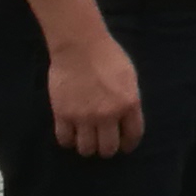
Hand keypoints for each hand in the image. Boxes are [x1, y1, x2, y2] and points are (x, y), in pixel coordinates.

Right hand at [50, 31, 144, 158]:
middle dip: (107, 149)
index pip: (133, 136)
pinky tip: (71, 134)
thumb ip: (129, 101)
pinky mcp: (63, 114)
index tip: (124, 146)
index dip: (128, 144)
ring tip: (86, 139)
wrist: (80, 46)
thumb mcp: (129, 78)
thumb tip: (126, 120)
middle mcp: (108, 115)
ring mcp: (84, 116)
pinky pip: (65, 140)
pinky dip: (68, 141)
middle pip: (108, 149)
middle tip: (103, 144)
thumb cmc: (108, 56)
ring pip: (86, 149)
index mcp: (129, 104)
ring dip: (87, 147)